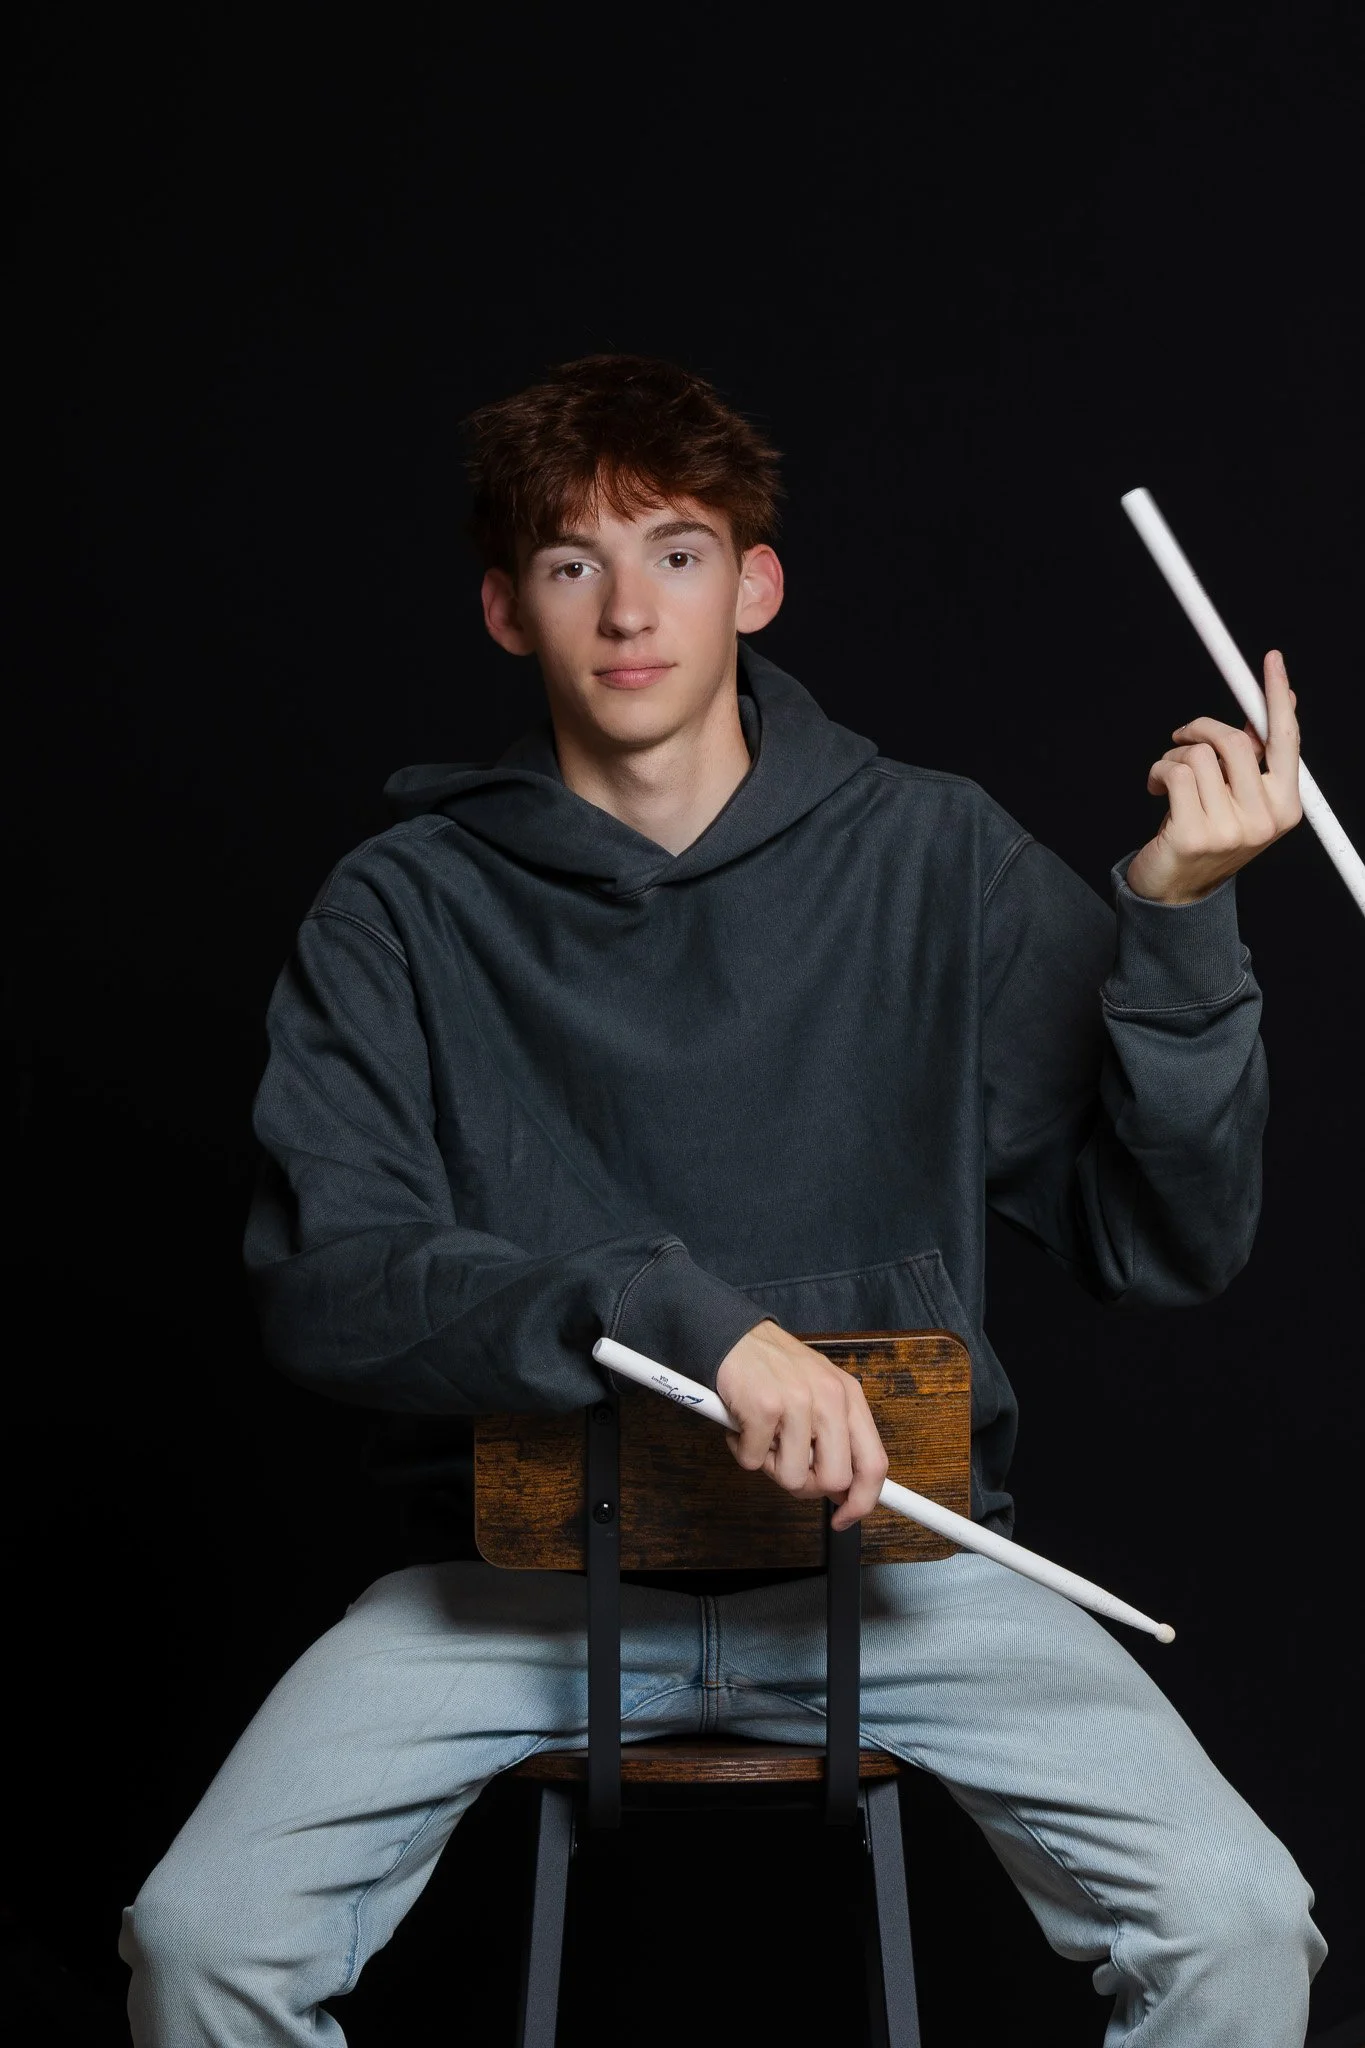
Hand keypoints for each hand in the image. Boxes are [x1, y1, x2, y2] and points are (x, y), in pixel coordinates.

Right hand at [714, 1321, 888, 1529]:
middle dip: (807, 1485)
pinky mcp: (764, 1408)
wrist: (730, 1335)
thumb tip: (842, 1491)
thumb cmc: (772, 1370)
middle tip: (785, 1463)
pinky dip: (741, 1451)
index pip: (874, 1464)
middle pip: (835, 1479)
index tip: (844, 1518)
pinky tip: (741, 1425)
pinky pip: (754, 1461)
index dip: (863, 1502)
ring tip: (761, 1435)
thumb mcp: (818, 1393)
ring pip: (794, 1477)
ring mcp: (798, 1402)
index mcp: (849, 1397)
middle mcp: (830, 1398)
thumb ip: (835, 1437)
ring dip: (770, 1466)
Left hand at [1125, 650, 1302, 904]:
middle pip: (1235, 740)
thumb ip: (1257, 758)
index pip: (1286, 741)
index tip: (1272, 661)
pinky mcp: (1194, 834)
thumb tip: (1274, 705)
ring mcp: (1231, 830)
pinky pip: (1174, 772)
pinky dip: (1158, 771)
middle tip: (1183, 734)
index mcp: (1286, 807)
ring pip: (1199, 755)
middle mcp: (1265, 820)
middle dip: (1201, 727)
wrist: (1177, 892)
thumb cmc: (1208, 836)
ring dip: (1175, 755)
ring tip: (1169, 776)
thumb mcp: (1243, 800)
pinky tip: (1156, 789)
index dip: (1277, 697)